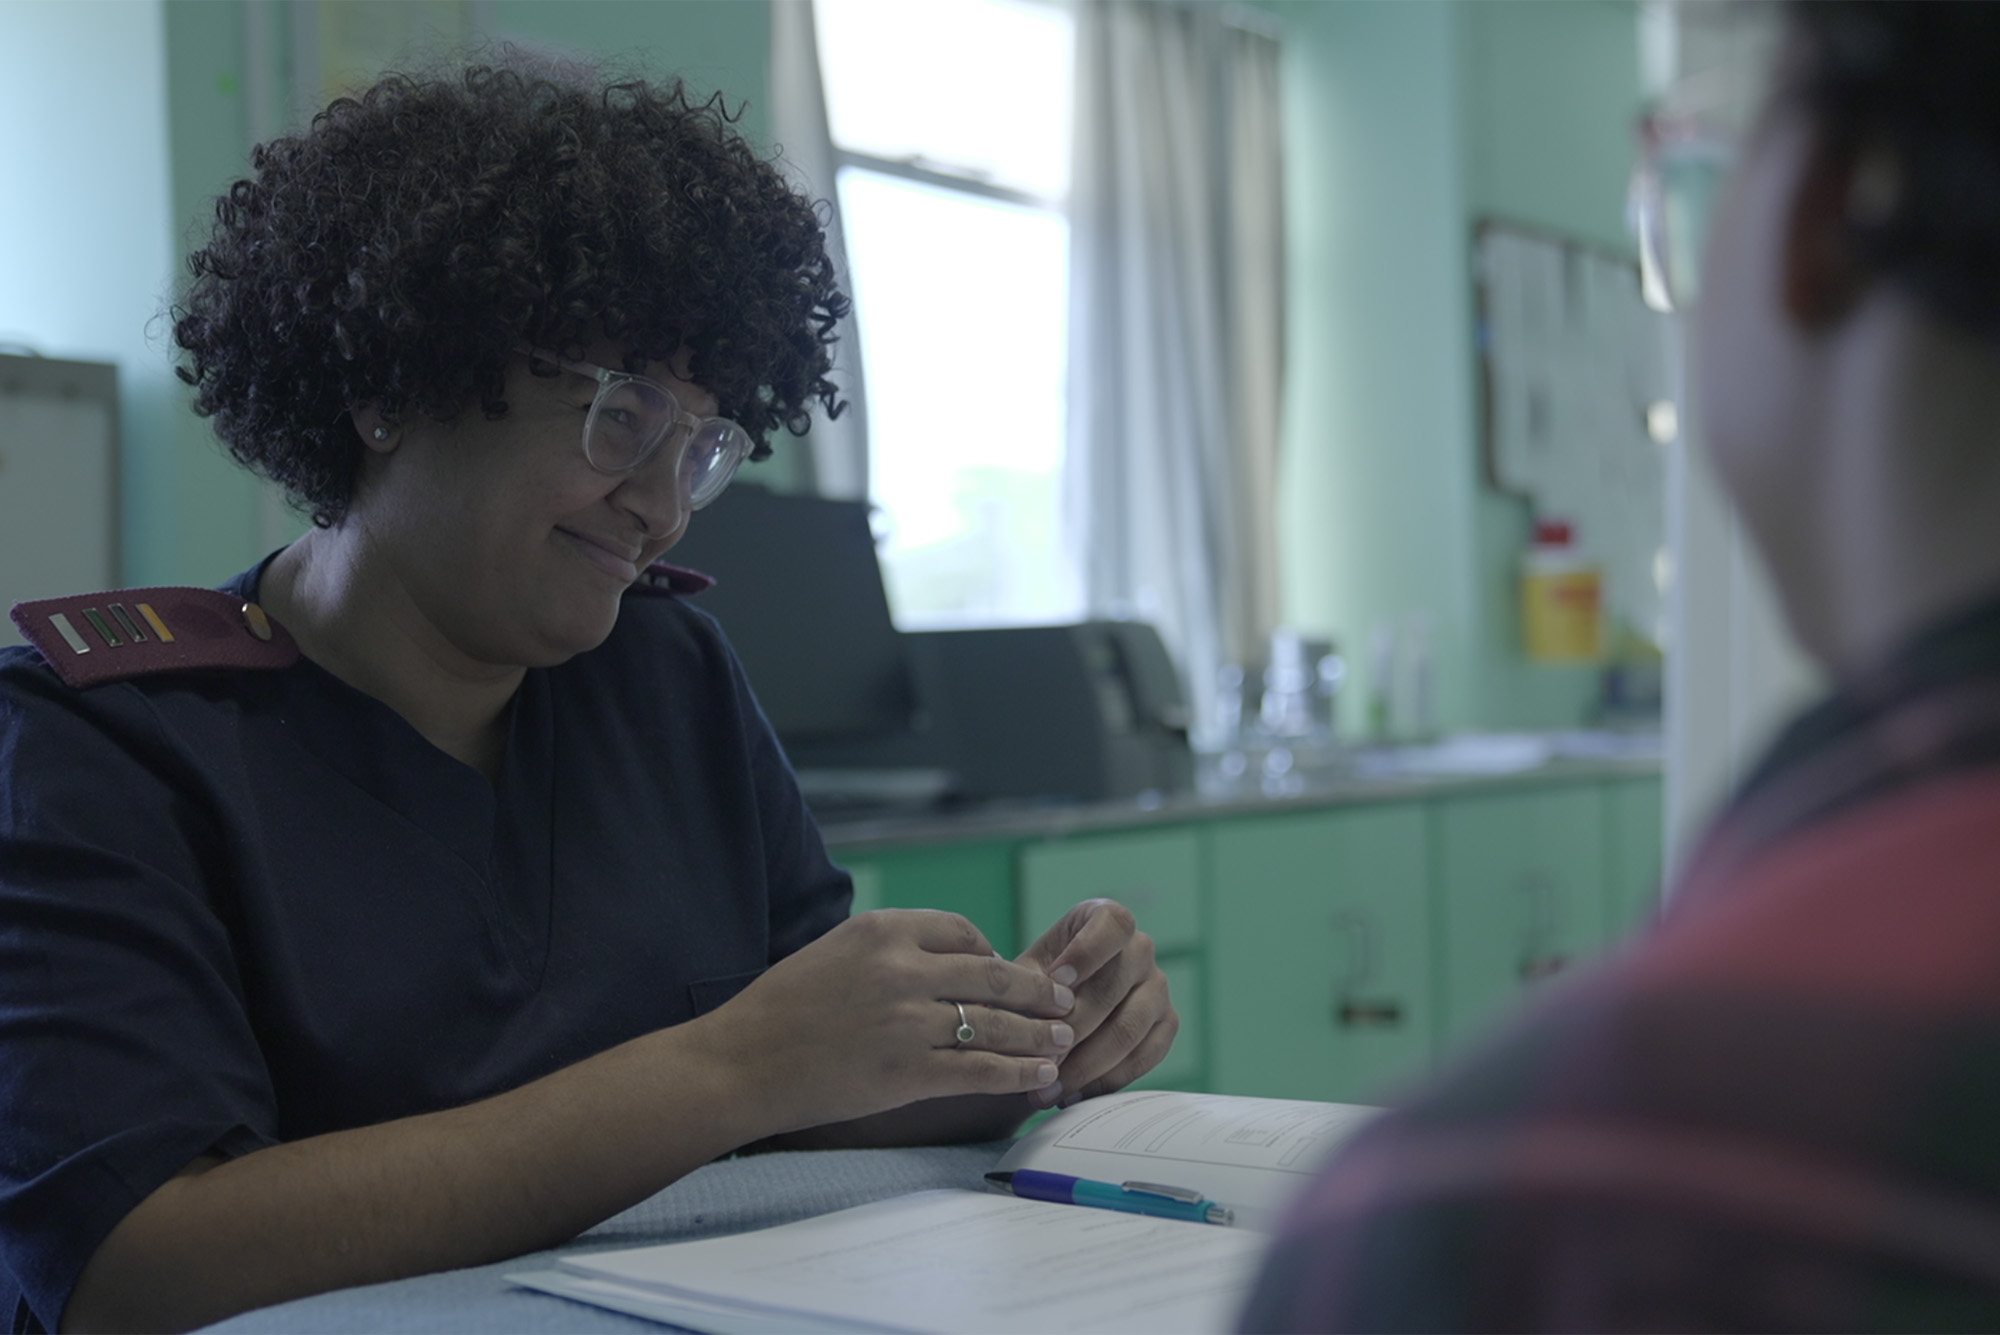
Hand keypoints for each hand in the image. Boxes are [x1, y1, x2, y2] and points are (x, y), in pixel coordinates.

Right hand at [700, 909, 1074, 1135]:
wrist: (741, 1062)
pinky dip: (1016, 1074)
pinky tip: (1038, 1077)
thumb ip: (891, 950)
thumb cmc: (782, 1008)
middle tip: (1064, 1003)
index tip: (1006, 973)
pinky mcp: (907, 1073)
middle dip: (1038, 992)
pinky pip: (979, 1070)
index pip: (964, 933)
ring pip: (996, 1024)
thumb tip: (948, 960)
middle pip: (994, 975)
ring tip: (1062, 1041)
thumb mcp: (835, 950)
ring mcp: (907, 1023)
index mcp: (884, 930)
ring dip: (1037, 1035)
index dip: (993, 955)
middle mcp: (902, 969)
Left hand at [1014, 899, 1176, 1109]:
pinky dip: (1107, 1081)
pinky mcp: (1168, 1024)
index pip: (1113, 924)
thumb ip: (1024, 984)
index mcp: (1106, 919)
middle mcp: (1140, 948)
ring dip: (1085, 1066)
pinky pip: (1144, 1057)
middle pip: (1113, 988)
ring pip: (1128, 1029)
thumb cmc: (1039, 981)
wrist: (1060, 1007)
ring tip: (1049, 1090)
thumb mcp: (1026, 971)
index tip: (1057, 981)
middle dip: (1071, 1030)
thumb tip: (1018, 1009)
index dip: (1088, 952)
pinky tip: (1074, 1095)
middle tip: (1039, 1062)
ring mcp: (1159, 987)